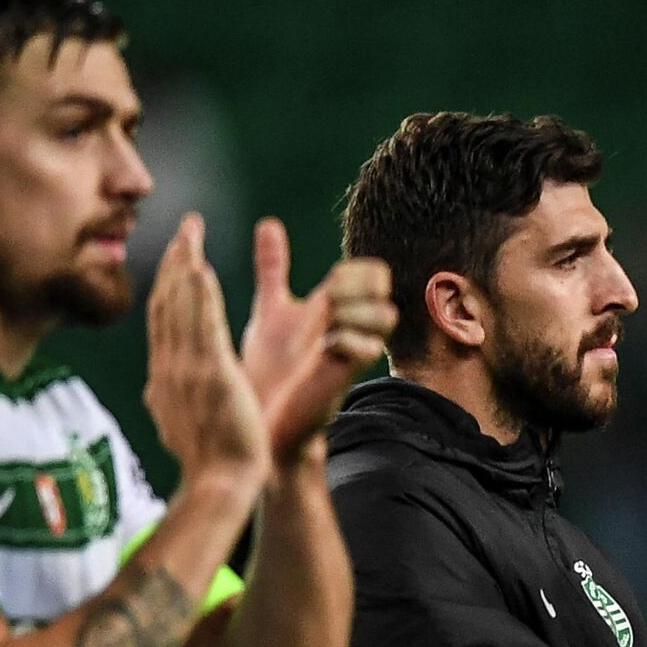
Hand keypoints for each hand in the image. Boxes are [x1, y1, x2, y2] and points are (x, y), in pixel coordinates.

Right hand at [144, 213, 268, 491]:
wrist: (218, 485)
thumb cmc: (209, 463)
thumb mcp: (180, 422)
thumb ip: (171, 399)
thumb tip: (158, 390)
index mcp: (165, 378)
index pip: (162, 321)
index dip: (168, 285)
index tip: (177, 256)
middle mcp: (169, 367)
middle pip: (165, 304)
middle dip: (174, 263)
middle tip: (185, 228)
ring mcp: (186, 369)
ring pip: (180, 307)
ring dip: (185, 266)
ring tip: (191, 233)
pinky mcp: (209, 374)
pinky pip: (201, 325)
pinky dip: (198, 294)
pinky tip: (200, 267)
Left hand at [238, 217, 395, 465]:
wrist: (261, 422)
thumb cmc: (269, 373)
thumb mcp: (271, 312)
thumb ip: (275, 270)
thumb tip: (269, 224)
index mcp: (337, 313)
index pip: (374, 276)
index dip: (361, 270)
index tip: (330, 281)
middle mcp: (349, 332)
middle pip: (385, 292)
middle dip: (361, 285)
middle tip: (328, 293)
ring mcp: (348, 355)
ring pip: (385, 316)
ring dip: (358, 307)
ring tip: (327, 315)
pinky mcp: (341, 379)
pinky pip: (366, 349)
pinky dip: (348, 339)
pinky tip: (324, 344)